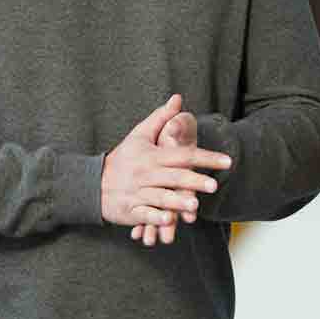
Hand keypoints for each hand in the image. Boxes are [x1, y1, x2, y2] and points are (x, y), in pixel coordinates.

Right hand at [101, 94, 229, 232]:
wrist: (92, 183)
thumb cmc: (123, 159)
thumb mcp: (139, 135)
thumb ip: (161, 118)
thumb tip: (177, 98)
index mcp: (152, 156)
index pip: (183, 155)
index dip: (206, 158)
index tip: (227, 161)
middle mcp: (146, 174)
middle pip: (174, 177)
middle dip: (194, 181)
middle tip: (214, 185)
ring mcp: (138, 193)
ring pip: (160, 197)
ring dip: (177, 202)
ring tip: (194, 205)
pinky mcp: (131, 210)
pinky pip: (144, 214)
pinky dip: (155, 218)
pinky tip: (168, 220)